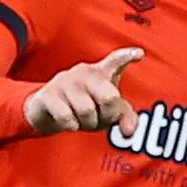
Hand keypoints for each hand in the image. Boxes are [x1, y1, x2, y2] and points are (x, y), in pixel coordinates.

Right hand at [23, 46, 142, 133]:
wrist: (47, 113)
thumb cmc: (84, 107)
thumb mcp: (108, 112)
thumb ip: (125, 118)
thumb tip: (129, 132)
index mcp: (102, 73)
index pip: (116, 61)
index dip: (127, 57)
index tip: (140, 54)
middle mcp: (84, 72)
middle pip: (110, 97)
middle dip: (108, 116)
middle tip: (102, 120)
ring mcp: (65, 80)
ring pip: (87, 111)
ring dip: (88, 124)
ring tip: (83, 121)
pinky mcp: (48, 94)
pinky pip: (66, 116)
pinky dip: (72, 126)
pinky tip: (69, 123)